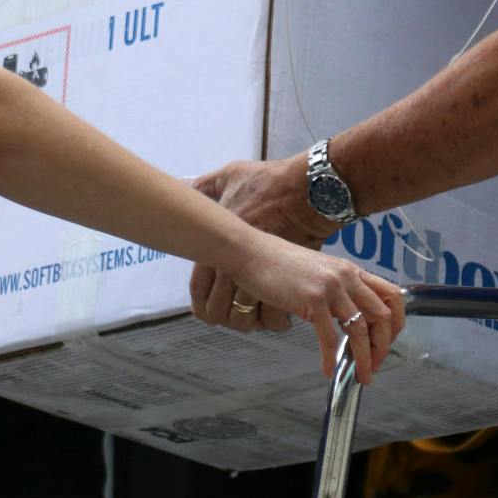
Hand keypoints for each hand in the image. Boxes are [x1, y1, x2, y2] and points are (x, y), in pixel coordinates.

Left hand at [186, 155, 333, 333]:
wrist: (309, 191)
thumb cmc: (272, 181)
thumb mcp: (233, 175)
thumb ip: (208, 184)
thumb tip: (189, 185)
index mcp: (218, 243)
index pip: (198, 287)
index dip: (200, 303)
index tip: (202, 310)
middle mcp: (234, 262)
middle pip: (219, 308)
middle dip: (225, 316)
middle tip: (233, 317)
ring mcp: (260, 276)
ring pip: (243, 318)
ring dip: (248, 323)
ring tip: (257, 319)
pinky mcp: (286, 285)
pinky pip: (271, 319)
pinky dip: (275, 322)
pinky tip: (281, 317)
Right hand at [219, 233, 406, 382]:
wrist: (251, 253)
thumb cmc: (279, 264)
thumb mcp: (319, 272)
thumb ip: (338, 290)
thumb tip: (349, 318)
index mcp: (352, 271)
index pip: (392, 296)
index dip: (396, 324)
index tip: (386, 343)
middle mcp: (347, 277)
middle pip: (383, 316)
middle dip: (383, 346)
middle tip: (375, 366)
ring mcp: (331, 287)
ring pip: (360, 330)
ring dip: (364, 358)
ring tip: (360, 376)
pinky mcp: (312, 300)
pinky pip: (329, 337)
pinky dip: (331, 358)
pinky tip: (328, 370)